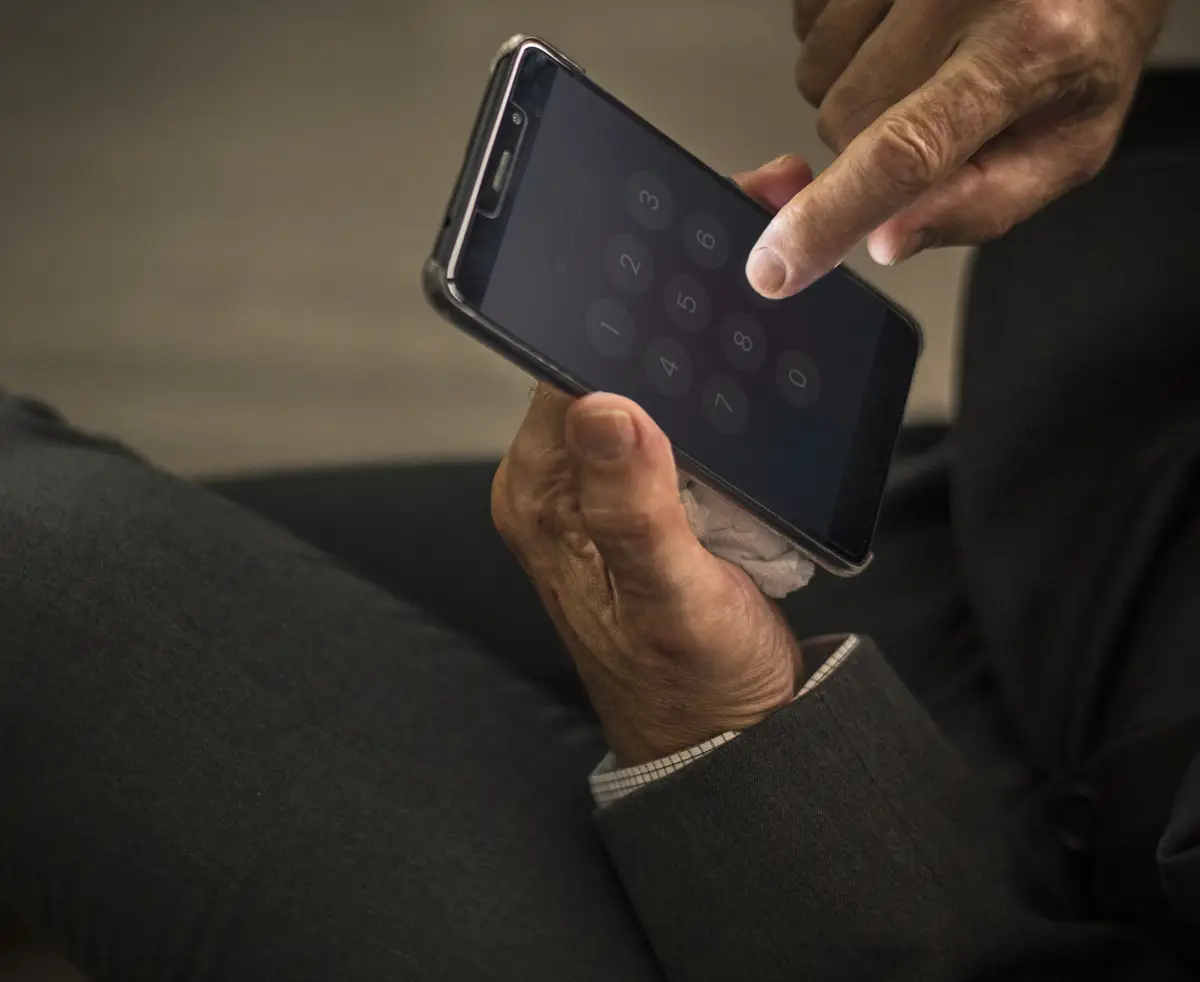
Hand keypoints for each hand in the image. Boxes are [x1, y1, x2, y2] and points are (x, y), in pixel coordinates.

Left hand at [491, 159, 812, 765]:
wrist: (732, 736)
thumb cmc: (695, 685)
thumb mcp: (670, 599)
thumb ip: (634, 507)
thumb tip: (606, 405)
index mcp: (546, 496)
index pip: (570, 367)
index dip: (622, 299)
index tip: (673, 241)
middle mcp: (566, 482)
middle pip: (607, 359)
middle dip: (665, 298)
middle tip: (732, 226)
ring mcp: (608, 485)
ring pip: (648, 380)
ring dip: (692, 332)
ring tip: (751, 266)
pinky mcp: (652, 493)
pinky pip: (678, 416)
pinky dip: (714, 380)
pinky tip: (752, 349)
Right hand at [745, 0, 1167, 297]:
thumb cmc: (1081, 43)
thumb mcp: (1067, 144)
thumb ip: (982, 205)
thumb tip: (885, 240)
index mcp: (1028, 50)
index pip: (904, 152)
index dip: (831, 216)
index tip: (776, 266)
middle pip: (844, 122)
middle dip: (871, 143)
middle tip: (939, 110)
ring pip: (816, 75)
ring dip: (855, 88)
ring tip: (924, 60)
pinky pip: (808, 22)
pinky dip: (843, 41)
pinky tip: (899, 28)